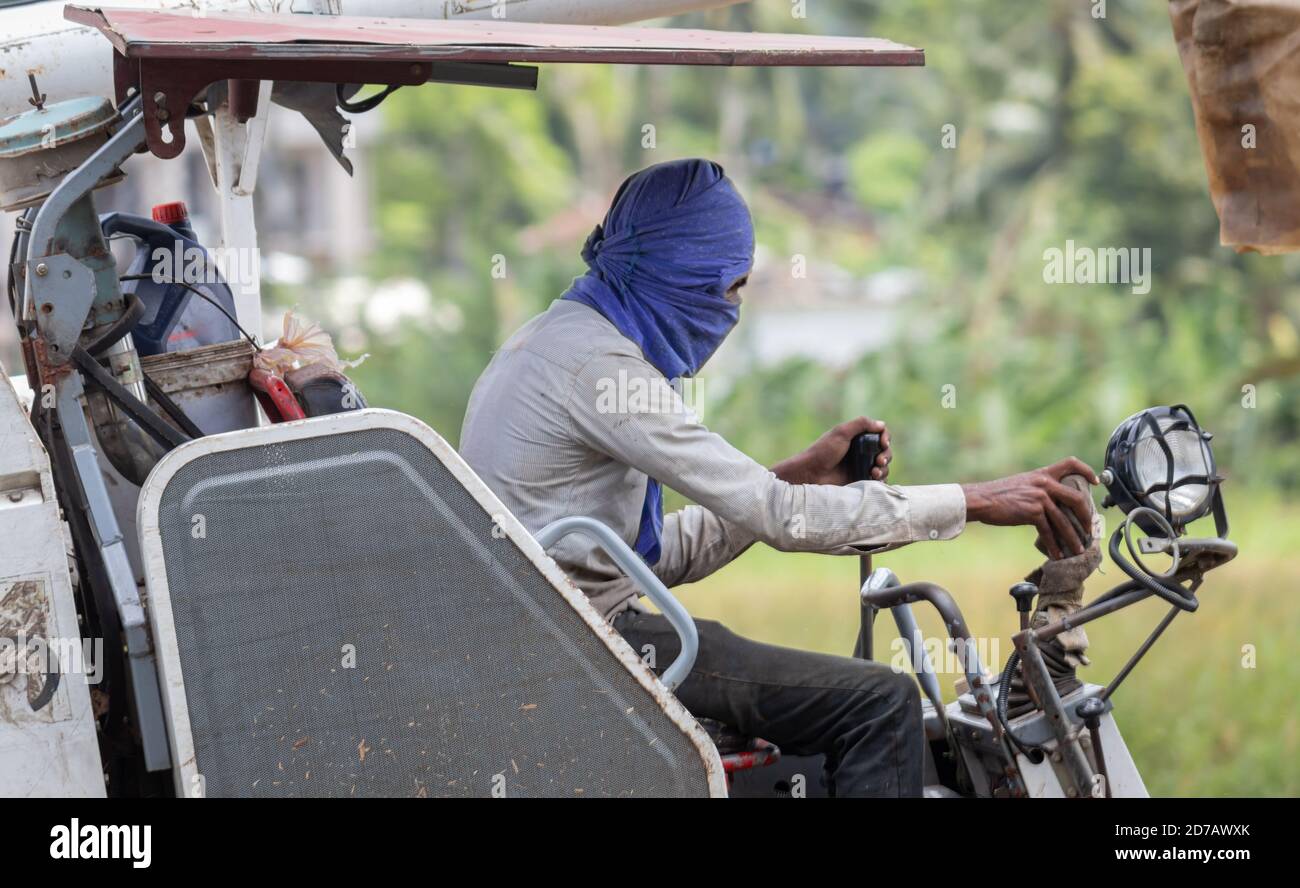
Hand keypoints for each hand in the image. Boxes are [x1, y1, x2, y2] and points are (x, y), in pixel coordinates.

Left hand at [771, 417, 891, 485]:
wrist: (810, 474)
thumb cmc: (823, 452)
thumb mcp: (841, 433)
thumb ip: (861, 424)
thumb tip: (882, 424)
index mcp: (857, 437)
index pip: (880, 435)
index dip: (885, 438)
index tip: (883, 444)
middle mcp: (861, 451)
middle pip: (884, 451)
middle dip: (886, 455)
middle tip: (878, 461)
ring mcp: (861, 466)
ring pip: (883, 466)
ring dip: (884, 469)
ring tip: (874, 472)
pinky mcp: (860, 481)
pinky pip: (877, 480)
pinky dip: (881, 480)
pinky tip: (875, 480)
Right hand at [961, 457, 1098, 558]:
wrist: (981, 499)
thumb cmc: (997, 494)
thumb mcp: (1021, 483)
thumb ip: (1038, 488)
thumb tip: (1051, 502)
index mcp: (1042, 474)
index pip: (1071, 463)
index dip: (1087, 471)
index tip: (1095, 482)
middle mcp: (1045, 483)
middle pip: (1077, 499)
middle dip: (1086, 517)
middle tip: (1089, 529)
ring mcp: (1040, 497)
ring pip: (1064, 521)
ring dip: (1073, 538)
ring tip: (1078, 549)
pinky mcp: (1033, 512)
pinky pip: (1049, 532)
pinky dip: (1054, 545)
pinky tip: (1057, 554)